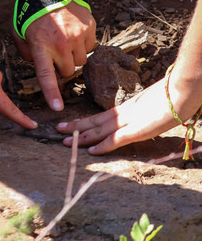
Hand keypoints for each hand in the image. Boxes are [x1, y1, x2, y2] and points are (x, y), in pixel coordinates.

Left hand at [13, 1, 95, 111]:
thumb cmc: (32, 11)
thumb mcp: (18, 30)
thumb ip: (25, 50)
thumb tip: (35, 63)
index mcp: (41, 46)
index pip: (46, 75)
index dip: (51, 93)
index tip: (57, 108)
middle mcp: (61, 44)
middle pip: (68, 71)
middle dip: (62, 66)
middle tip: (55, 52)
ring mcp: (77, 36)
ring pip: (81, 61)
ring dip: (73, 56)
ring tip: (64, 40)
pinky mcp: (89, 29)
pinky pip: (89, 47)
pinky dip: (83, 43)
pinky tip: (73, 31)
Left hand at [55, 74, 198, 154]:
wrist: (183, 90)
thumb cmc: (174, 95)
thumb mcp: (155, 104)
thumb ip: (145, 110)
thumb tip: (143, 114)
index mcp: (128, 108)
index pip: (101, 116)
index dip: (85, 121)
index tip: (72, 124)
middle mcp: (125, 113)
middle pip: (95, 121)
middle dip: (76, 127)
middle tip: (57, 130)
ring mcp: (130, 121)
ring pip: (99, 130)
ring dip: (81, 136)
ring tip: (64, 141)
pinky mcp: (138, 129)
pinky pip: (116, 139)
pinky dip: (102, 145)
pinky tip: (90, 151)